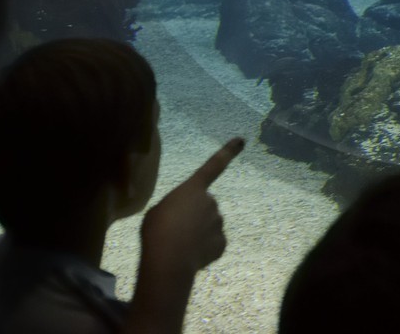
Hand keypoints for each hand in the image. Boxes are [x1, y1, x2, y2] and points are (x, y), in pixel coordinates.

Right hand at [139, 137, 243, 278]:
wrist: (169, 259)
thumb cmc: (157, 230)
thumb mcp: (159, 211)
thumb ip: (175, 208)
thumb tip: (182, 218)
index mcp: (193, 188)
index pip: (213, 166)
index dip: (227, 152)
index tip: (242, 140)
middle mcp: (210, 201)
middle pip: (205, 206)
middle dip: (195, 215)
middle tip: (177, 230)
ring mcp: (218, 223)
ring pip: (209, 226)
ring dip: (199, 233)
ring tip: (181, 244)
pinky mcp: (222, 243)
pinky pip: (213, 244)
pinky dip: (204, 250)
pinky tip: (190, 256)